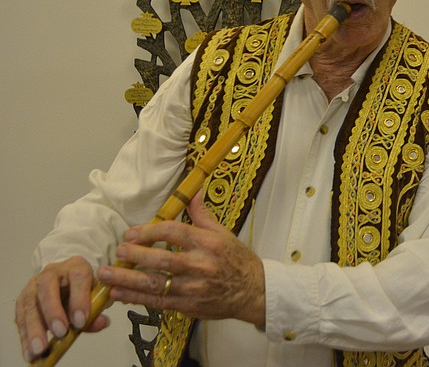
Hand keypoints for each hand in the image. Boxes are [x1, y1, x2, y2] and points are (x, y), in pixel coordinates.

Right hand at [15, 256, 109, 361]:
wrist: (67, 283)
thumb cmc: (82, 290)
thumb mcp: (95, 296)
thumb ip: (97, 310)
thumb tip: (101, 322)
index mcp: (76, 266)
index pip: (78, 277)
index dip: (80, 298)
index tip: (81, 320)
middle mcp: (52, 272)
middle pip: (47, 287)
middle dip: (53, 311)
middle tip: (61, 332)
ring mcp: (34, 285)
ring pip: (30, 303)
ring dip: (35, 328)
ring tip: (41, 348)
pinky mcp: (23, 300)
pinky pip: (21, 317)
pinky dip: (25, 336)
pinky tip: (30, 350)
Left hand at [96, 193, 265, 326]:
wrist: (253, 291)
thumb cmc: (237, 260)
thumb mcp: (223, 233)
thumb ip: (201, 214)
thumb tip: (191, 191)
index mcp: (208, 243)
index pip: (174, 232)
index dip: (149, 231)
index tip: (131, 233)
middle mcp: (200, 265)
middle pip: (161, 259)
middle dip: (135, 255)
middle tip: (116, 251)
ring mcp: (194, 288)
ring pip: (155, 284)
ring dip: (127, 280)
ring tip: (106, 275)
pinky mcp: (188, 306)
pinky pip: (157, 302)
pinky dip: (136, 298)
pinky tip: (119, 293)